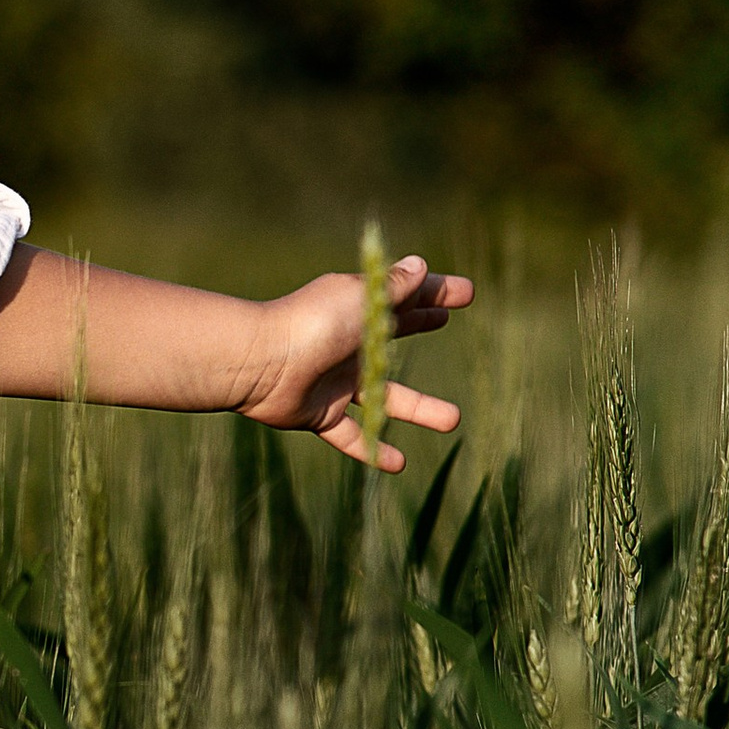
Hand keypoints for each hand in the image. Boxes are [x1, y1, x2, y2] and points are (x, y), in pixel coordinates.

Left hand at [237, 254, 471, 472]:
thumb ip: (393, 288)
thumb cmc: (313, 323)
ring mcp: (334, 380)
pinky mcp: (318, 413)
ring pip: (384, 397)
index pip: (405, 299)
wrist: (260, 363)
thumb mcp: (360, 299)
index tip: (468, 292)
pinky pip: (350, 434)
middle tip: (444, 318)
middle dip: (420, 324)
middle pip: (392, 336)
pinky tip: (398, 464)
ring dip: (418, 408)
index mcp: (358, 311)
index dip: (435, 293)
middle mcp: (348, 344)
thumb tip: (421, 264)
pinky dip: (371, 449)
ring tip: (453, 420)